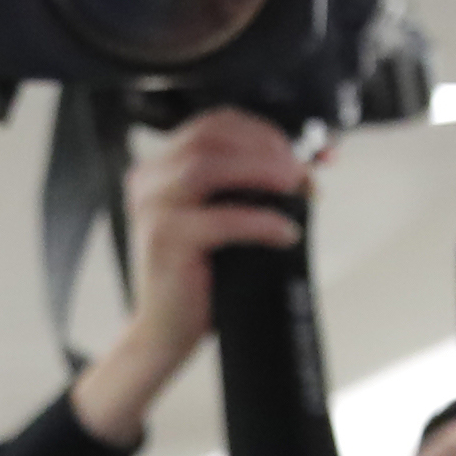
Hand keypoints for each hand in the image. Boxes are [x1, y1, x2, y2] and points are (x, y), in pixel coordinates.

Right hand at [68, 111, 314, 448]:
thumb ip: (250, 187)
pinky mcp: (165, 240)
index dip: (264, 131)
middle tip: (302, 172)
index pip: (215, 125)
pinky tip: (284, 232)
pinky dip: (260, 220)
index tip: (304, 152)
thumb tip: (306, 168)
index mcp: (162, 167)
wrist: (166, 331)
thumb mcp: (224, 219)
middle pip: (211, 137)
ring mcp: (152, 208)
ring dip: (262, 171)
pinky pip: (220, 219)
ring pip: (208, 166)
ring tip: (295, 187)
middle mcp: (150, 180)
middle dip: (266, 148)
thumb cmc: (199, 276)